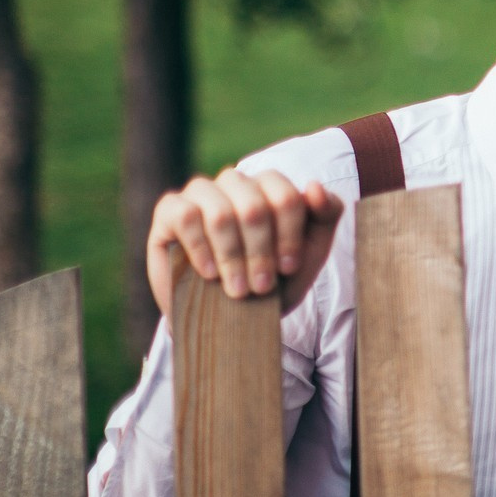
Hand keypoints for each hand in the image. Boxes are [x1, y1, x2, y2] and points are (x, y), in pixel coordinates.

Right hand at [147, 168, 344, 316]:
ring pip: (220, 212)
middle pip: (254, 206)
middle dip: (260, 253)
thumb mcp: (310, 252)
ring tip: (237, 288)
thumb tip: (314, 186)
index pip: (286, 196)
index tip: (288, 268)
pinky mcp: (169, 210)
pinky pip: (186, 216)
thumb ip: (326, 215)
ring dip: (232, 257)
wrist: (229, 314)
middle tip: (261, 286)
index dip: (289, 236)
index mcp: (269, 185)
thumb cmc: (272, 279)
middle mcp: (235, 182)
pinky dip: (201, 249)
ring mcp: (201, 193)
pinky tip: (210, 273)